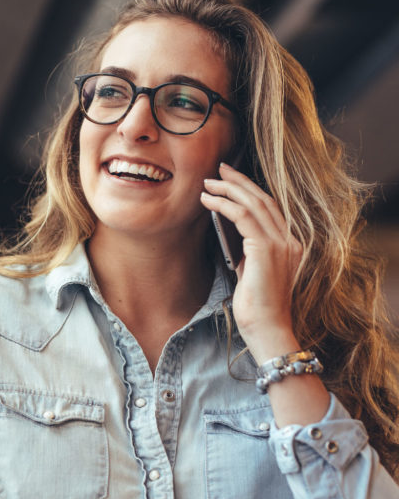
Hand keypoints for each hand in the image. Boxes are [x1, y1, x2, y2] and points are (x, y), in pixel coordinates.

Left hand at [200, 162, 302, 360]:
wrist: (268, 330)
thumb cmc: (257, 307)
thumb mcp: (252, 272)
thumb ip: (247, 252)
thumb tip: (229, 232)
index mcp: (290, 245)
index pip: (270, 208)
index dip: (250, 190)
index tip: (230, 178)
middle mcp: (291, 240)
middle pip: (264, 199)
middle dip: (239, 181)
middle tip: (219, 169)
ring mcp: (282, 244)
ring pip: (253, 204)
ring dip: (228, 190)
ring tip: (207, 184)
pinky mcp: (267, 250)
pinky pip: (243, 217)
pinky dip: (224, 205)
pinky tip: (208, 202)